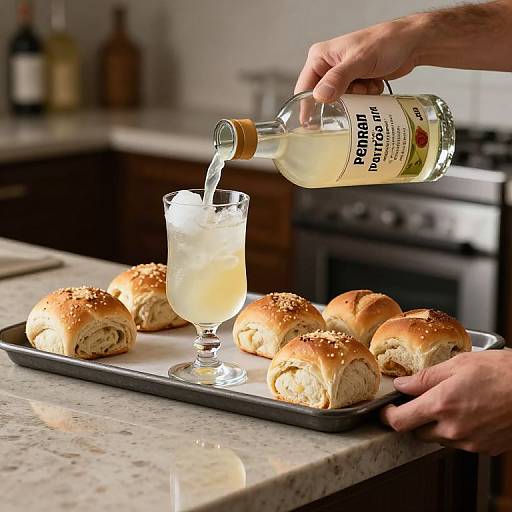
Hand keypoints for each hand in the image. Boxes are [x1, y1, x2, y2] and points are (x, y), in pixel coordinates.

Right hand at [295, 14, 426, 101]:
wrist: (412, 43)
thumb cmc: (386, 42)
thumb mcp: (359, 60)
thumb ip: (338, 78)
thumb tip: (320, 96)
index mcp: (320, 57)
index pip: (304, 87)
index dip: (306, 107)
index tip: (310, 126)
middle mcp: (328, 66)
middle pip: (324, 98)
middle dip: (341, 101)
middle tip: (356, 94)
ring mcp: (342, 75)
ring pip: (341, 101)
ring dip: (356, 99)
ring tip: (368, 85)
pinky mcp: (355, 82)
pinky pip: (354, 100)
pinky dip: (365, 96)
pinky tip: (374, 84)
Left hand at [381, 350, 511, 455]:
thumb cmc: (501, 372)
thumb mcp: (457, 364)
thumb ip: (424, 378)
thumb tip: (401, 385)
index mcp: (441, 405)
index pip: (399, 421)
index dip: (386, 416)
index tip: (384, 409)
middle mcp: (452, 429)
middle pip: (416, 432)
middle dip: (414, 417)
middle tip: (421, 399)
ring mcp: (469, 442)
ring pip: (438, 438)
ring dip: (436, 424)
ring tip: (453, 401)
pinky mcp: (485, 449)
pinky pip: (460, 442)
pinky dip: (457, 430)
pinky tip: (470, 412)